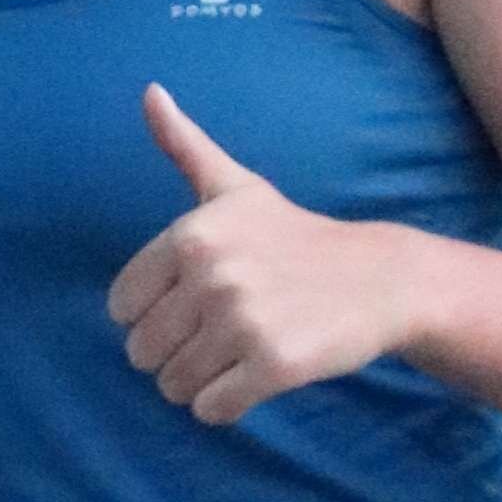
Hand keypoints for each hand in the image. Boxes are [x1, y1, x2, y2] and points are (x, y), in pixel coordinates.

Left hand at [108, 88, 416, 425]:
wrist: (380, 278)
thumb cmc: (295, 235)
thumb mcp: (236, 187)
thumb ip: (185, 146)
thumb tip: (150, 92)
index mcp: (191, 235)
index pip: (121, 307)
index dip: (150, 315)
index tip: (191, 304)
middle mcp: (212, 275)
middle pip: (143, 351)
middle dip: (173, 354)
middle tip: (219, 334)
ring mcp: (243, 321)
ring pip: (174, 386)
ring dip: (198, 383)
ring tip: (236, 355)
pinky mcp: (274, 365)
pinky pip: (212, 410)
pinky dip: (225, 406)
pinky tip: (253, 378)